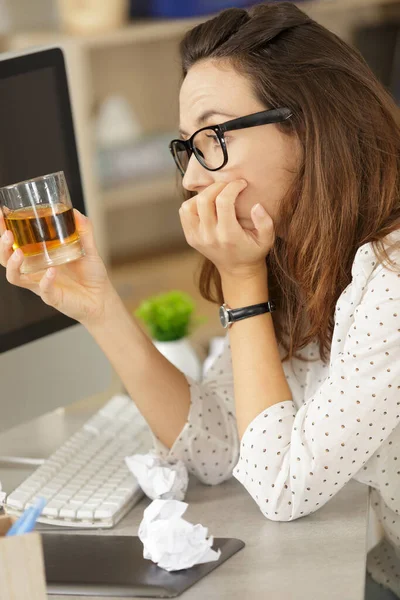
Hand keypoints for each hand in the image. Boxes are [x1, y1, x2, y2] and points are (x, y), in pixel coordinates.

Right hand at [0, 209, 112, 326]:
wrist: (102, 298)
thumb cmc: (90, 274)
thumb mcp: (88, 248)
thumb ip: (83, 230)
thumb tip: (75, 211)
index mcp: (38, 257)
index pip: (13, 243)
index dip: (3, 231)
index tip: (1, 214)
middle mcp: (35, 271)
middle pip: (6, 260)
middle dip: (2, 247)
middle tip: (7, 234)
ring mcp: (41, 285)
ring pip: (15, 277)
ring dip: (14, 264)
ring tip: (19, 252)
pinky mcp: (52, 297)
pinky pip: (43, 289)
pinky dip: (45, 280)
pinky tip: (51, 271)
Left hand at [179, 180, 274, 278]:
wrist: (237, 270)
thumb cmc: (253, 252)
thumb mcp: (267, 239)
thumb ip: (265, 222)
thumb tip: (256, 205)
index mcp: (228, 235)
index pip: (223, 201)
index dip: (232, 186)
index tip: (241, 184)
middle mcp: (209, 236)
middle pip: (204, 200)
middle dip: (217, 186)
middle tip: (228, 186)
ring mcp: (197, 238)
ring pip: (189, 205)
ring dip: (202, 195)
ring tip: (216, 195)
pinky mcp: (190, 237)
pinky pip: (184, 213)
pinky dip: (193, 203)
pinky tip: (207, 205)